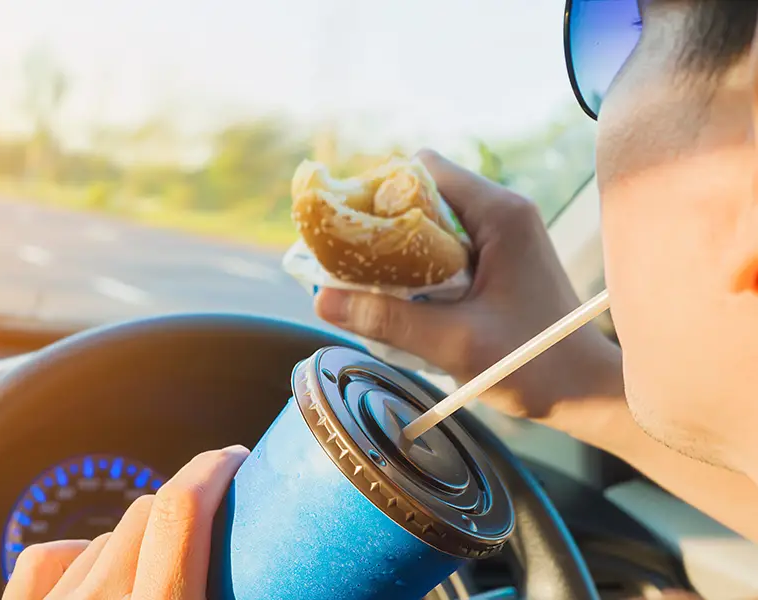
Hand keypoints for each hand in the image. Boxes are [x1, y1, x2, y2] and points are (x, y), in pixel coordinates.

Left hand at [2, 446, 248, 599]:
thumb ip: (224, 588)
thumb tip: (265, 568)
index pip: (182, 508)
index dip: (215, 469)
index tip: (236, 461)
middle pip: (147, 511)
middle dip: (184, 506)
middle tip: (210, 531)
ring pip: (105, 536)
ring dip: (136, 545)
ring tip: (156, 580)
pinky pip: (48, 557)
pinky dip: (79, 558)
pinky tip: (99, 578)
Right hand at [315, 150, 621, 432]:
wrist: (589, 392)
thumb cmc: (535, 364)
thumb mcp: (455, 343)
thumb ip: (389, 319)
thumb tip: (321, 300)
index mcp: (500, 213)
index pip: (422, 170)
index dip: (379, 193)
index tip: (349, 231)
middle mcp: (503, 212)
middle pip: (422, 192)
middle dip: (382, 224)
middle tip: (352, 262)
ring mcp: (503, 234)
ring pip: (431, 220)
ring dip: (399, 248)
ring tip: (373, 283)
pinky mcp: (500, 258)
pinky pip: (445, 245)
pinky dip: (419, 265)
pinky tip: (404, 297)